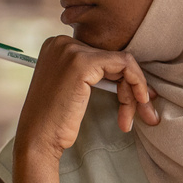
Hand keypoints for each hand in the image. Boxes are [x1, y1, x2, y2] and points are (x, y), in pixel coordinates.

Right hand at [11, 36, 157, 182]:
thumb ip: (92, 74)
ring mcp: (72, 51)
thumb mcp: (72, 88)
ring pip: (122, 63)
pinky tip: (136, 105)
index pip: (102, 55)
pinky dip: (137, 84)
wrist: (38, 139)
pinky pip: (124, 65)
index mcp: (58, 46)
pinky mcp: (83, 63)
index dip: (121, 79)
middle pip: (113, 59)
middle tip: (144, 114)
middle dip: (132, 87)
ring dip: (135, 92)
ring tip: (131, 119)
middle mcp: (62, 42)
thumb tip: (128, 72)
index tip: (136, 100)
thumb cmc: (54, 122)